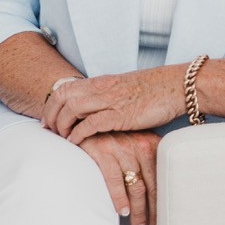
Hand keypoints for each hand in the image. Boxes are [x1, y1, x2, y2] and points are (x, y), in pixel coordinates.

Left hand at [42, 69, 182, 141]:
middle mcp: (102, 88)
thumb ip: (107, 97)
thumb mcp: (124, 89)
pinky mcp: (120, 114)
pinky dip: (79, 134)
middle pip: (62, 98)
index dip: (51, 105)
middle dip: (51, 116)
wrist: (176, 86)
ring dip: (62, 126)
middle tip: (50, 132)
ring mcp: (110, 100)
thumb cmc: (154, 91)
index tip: (48, 121)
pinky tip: (76, 143)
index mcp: (101, 81)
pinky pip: (90, 124)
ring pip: (72, 109)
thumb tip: (94, 110)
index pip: (65, 88)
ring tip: (63, 139)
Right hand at [80, 130, 159, 224]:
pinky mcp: (102, 150)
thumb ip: (146, 163)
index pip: (162, 178)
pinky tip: (122, 211)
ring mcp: (122, 147)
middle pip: (151, 185)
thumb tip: (158, 193)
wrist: (86, 121)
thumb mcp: (134, 144)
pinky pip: (114, 180)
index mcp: (152, 144)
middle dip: (153, 211)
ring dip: (138, 210)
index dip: (163, 202)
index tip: (163, 219)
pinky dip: (119, 198)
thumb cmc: (113, 138)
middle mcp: (140, 144)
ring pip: (136, 186)